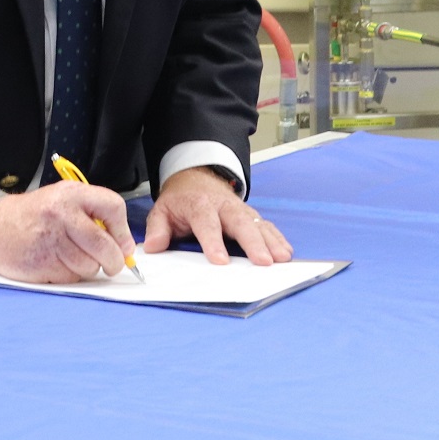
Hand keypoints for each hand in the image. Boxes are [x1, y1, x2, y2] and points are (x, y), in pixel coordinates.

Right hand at [0, 181, 135, 283]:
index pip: (113, 207)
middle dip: (113, 261)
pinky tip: (55, 263)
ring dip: (87, 269)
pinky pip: (71, 278)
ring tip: (71, 258)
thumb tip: (125, 247)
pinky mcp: (41, 263)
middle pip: (105, 246)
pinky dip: (69, 276)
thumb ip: (93, 217)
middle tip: (111, 264)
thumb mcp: (63, 201)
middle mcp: (61, 214)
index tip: (123, 244)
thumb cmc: (34, 216)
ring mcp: (50, 240)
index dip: (123, 231)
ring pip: (89, 266)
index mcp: (71, 194)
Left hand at [144, 166, 290, 265]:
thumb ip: (158, 229)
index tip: (220, 261)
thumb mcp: (162, 210)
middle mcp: (223, 207)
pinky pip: (265, 225)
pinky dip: (277, 238)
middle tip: (263, 262)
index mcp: (200, 206)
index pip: (207, 224)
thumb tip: (153, 247)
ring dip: (271, 242)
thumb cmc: (180, 201)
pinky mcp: (250, 214)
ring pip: (257, 224)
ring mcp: (240, 210)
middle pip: (240, 223)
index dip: (213, 242)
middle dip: (253, 243)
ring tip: (281, 259)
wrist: (195, 178)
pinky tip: (285, 251)